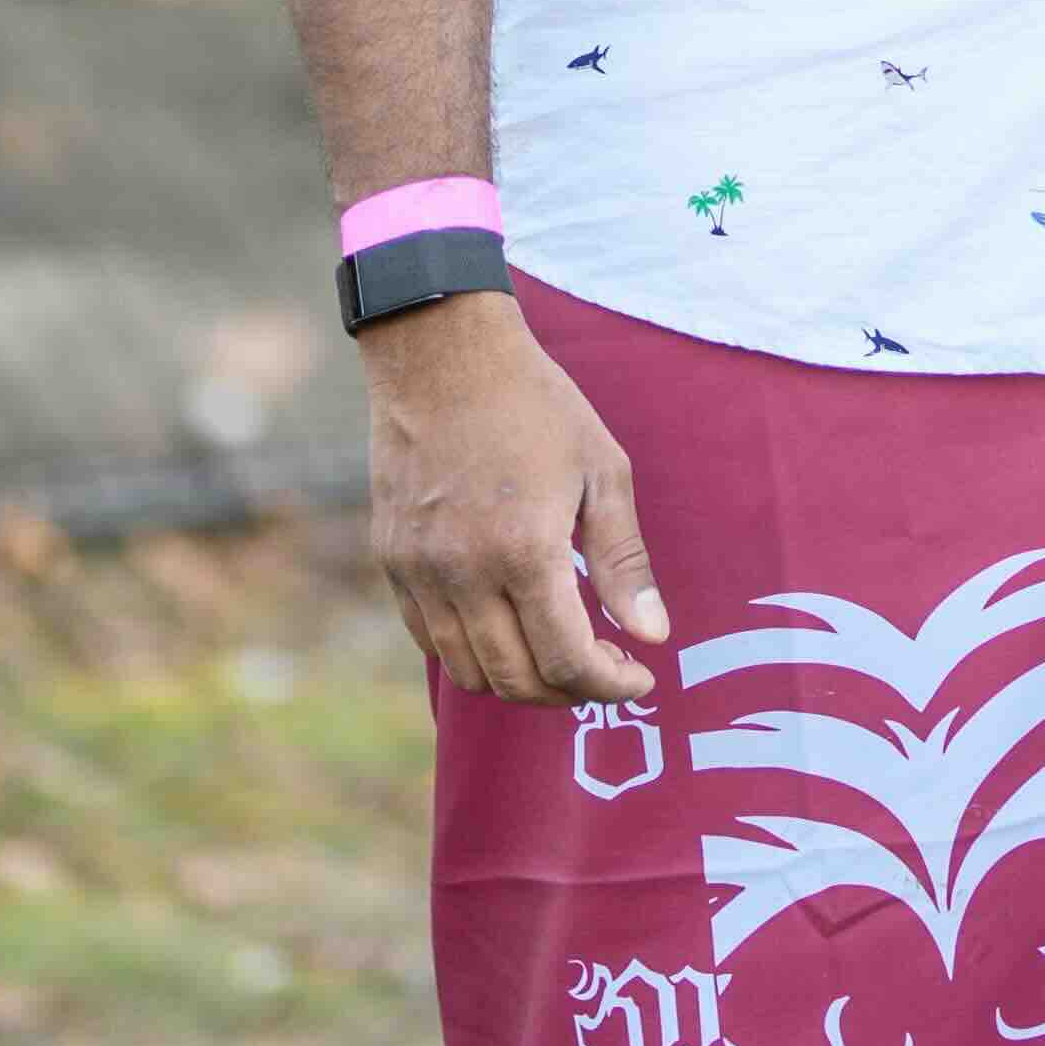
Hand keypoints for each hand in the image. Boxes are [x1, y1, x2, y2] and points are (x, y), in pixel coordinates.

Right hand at [359, 288, 669, 704]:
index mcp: (525, 551)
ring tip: (557, 650)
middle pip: (516, 682)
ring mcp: (419, 571)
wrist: (441, 353)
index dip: (611, 686)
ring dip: (519, 680)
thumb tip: (653, 635)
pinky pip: (428, 639)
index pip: (568, 662)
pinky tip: (506, 623)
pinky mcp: (391, 560)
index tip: (639, 678)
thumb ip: (624, 561)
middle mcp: (464, 573)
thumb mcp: (601, 470)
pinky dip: (471, 652)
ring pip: (468, 672)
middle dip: (569, 692)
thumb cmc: (534, 404)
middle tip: (603, 669)